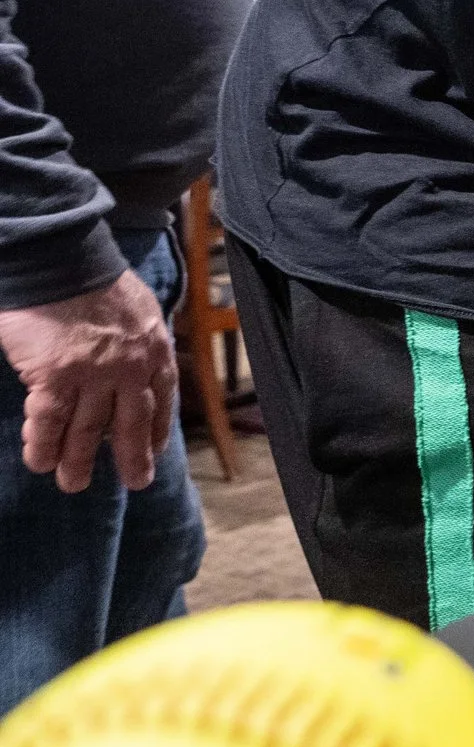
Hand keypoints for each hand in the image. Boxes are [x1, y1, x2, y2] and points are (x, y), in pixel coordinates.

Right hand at [0, 270, 176, 491]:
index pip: (161, 401)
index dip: (158, 430)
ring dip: (78, 460)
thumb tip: (143, 355)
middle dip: (133, 458)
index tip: (155, 452)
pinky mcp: (56, 375)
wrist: (62, 262)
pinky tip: (39, 462)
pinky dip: (43, 444)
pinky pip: (49, 419)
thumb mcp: (140, 309)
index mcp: (154, 351)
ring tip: (72, 483)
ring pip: (87, 429)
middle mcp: (130, 369)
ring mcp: (94, 375)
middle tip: (134, 484)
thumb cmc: (96, 280)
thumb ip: (140, 339)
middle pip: (131, 424)